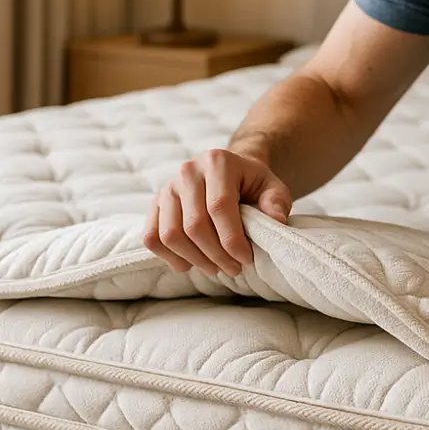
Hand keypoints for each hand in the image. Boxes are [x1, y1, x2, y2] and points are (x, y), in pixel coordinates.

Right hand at [143, 149, 292, 277]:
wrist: (229, 172)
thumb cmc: (252, 183)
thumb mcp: (273, 187)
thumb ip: (277, 201)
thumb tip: (276, 220)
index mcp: (218, 161)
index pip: (219, 206)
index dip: (232, 239)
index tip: (246, 258)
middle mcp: (188, 171)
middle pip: (194, 224)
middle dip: (216, 254)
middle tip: (234, 268)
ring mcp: (168, 187)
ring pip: (170, 234)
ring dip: (194, 259)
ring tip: (215, 268)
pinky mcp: (155, 203)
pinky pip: (152, 236)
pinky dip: (168, 257)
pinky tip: (190, 264)